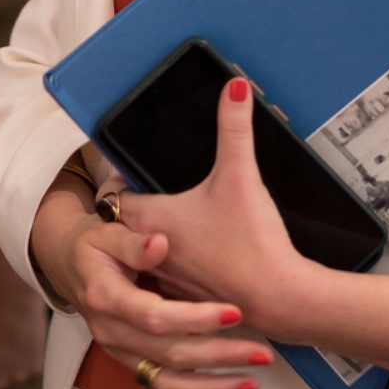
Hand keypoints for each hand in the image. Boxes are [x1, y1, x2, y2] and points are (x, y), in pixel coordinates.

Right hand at [30, 169, 264, 388]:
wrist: (69, 264)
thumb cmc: (94, 245)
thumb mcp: (107, 230)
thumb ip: (134, 241)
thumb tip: (159, 244)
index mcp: (107, 297)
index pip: (154, 315)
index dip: (196, 318)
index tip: (235, 312)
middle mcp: (111, 331)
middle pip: (168, 354)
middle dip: (219, 357)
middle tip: (261, 354)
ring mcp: (120, 351)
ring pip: (165, 382)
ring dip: (211, 387)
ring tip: (251, 382)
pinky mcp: (129, 362)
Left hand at [115, 78, 328, 333]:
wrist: (277, 298)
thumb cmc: (252, 243)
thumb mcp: (241, 175)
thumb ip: (234, 128)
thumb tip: (235, 89)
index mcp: (150, 219)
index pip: (111, 195)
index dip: (118, 179)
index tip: (131, 170)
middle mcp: (148, 252)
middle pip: (125, 222)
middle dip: (137, 205)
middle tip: (155, 188)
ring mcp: (166, 279)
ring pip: (145, 253)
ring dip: (153, 237)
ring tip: (179, 219)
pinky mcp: (186, 299)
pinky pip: (169, 277)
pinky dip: (177, 263)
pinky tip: (203, 253)